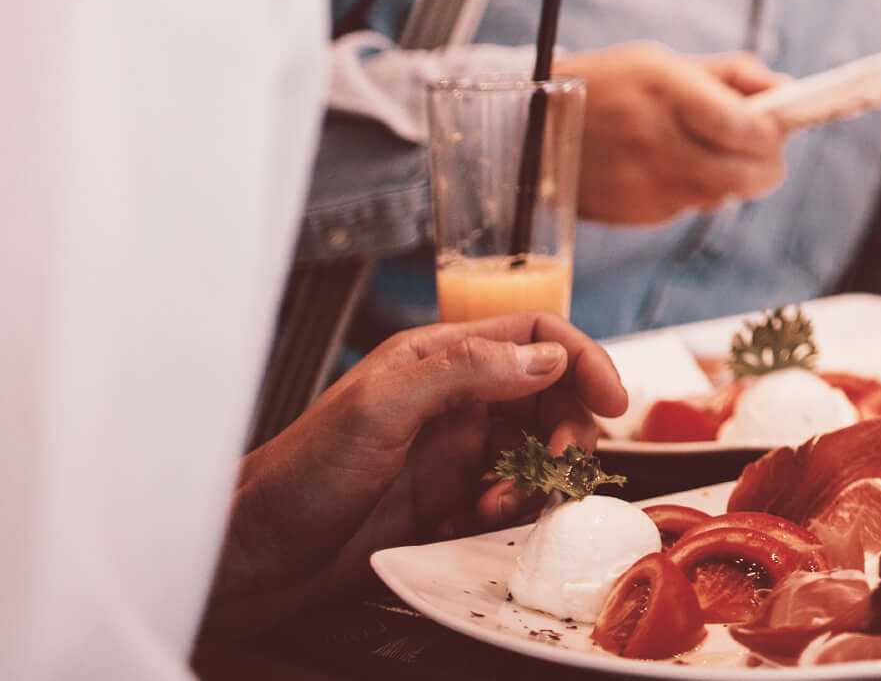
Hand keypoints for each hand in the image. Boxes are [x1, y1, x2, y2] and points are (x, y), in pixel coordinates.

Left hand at [207, 315, 627, 636]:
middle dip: (568, 428)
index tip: (612, 399)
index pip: (536, 337)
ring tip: (503, 504)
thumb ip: (466, 370)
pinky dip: (512, 511)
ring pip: (537, 449)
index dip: (582, 361)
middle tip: (558, 464)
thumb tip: (546, 358)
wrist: (253, 559)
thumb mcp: (381, 407)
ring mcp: (452, 451)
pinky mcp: (448, 500)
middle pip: (551, 394)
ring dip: (539, 478)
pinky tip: (476, 523)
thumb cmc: (296, 476)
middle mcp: (454, 399)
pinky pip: (511, 497)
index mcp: (438, 358)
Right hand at [557, 41, 787, 225]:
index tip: (778, 127)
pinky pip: (686, 208)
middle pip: (742, 175)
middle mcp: (654, 141)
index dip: (773, 134)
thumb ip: (732, 76)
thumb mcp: (665, 63)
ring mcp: (641, 183)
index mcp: (665, 91)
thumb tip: (787, 92)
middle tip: (767, 154)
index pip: (744, 129)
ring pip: (719, 196)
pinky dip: (695, 192)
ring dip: (732, 180)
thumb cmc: (610, 85)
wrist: (530, 129)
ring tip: (716, 154)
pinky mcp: (632, 214)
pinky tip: (674, 169)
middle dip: (768, 167)